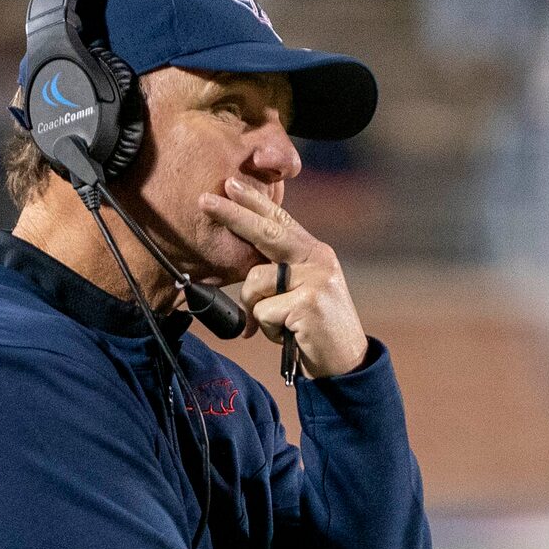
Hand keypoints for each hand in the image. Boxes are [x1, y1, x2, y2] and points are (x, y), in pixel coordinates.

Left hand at [199, 175, 370, 379]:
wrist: (345, 362)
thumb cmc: (314, 327)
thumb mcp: (301, 291)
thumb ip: (279, 272)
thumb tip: (244, 264)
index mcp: (314, 253)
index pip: (280, 221)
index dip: (253, 203)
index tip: (229, 186)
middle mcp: (318, 259)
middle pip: (266, 233)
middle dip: (232, 216)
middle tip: (204, 201)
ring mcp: (316, 280)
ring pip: (255, 283)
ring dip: (257, 310)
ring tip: (280, 323)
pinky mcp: (309, 303)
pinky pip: (263, 312)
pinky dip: (267, 330)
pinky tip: (288, 334)